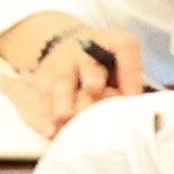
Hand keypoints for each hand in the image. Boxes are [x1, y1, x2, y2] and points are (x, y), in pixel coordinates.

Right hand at [0, 18, 146, 141]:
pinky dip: (43, 114)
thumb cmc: (105, 63)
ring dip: (62, 99)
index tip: (133, 93)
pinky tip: (48, 130)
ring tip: (65, 117)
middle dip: (91, 76)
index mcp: (110, 43)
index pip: (123, 47)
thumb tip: (134, 103)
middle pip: (88, 63)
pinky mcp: (41, 78)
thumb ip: (129, 81)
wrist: (70, 48)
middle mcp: (84, 49)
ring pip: (62, 80)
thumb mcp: (122, 64)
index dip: (129, 68)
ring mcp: (60, 62)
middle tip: (94, 89)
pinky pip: (40, 96)